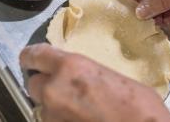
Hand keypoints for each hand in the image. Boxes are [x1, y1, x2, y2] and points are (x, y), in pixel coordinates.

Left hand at [20, 43, 169, 121]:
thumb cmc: (140, 108)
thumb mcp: (109, 76)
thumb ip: (84, 73)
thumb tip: (77, 78)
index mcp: (70, 66)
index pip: (34, 55)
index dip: (30, 57)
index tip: (29, 59)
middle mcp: (54, 90)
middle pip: (33, 84)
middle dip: (44, 85)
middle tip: (60, 88)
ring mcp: (53, 116)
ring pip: (41, 107)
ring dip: (53, 106)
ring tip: (76, 109)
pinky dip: (61, 120)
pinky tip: (79, 119)